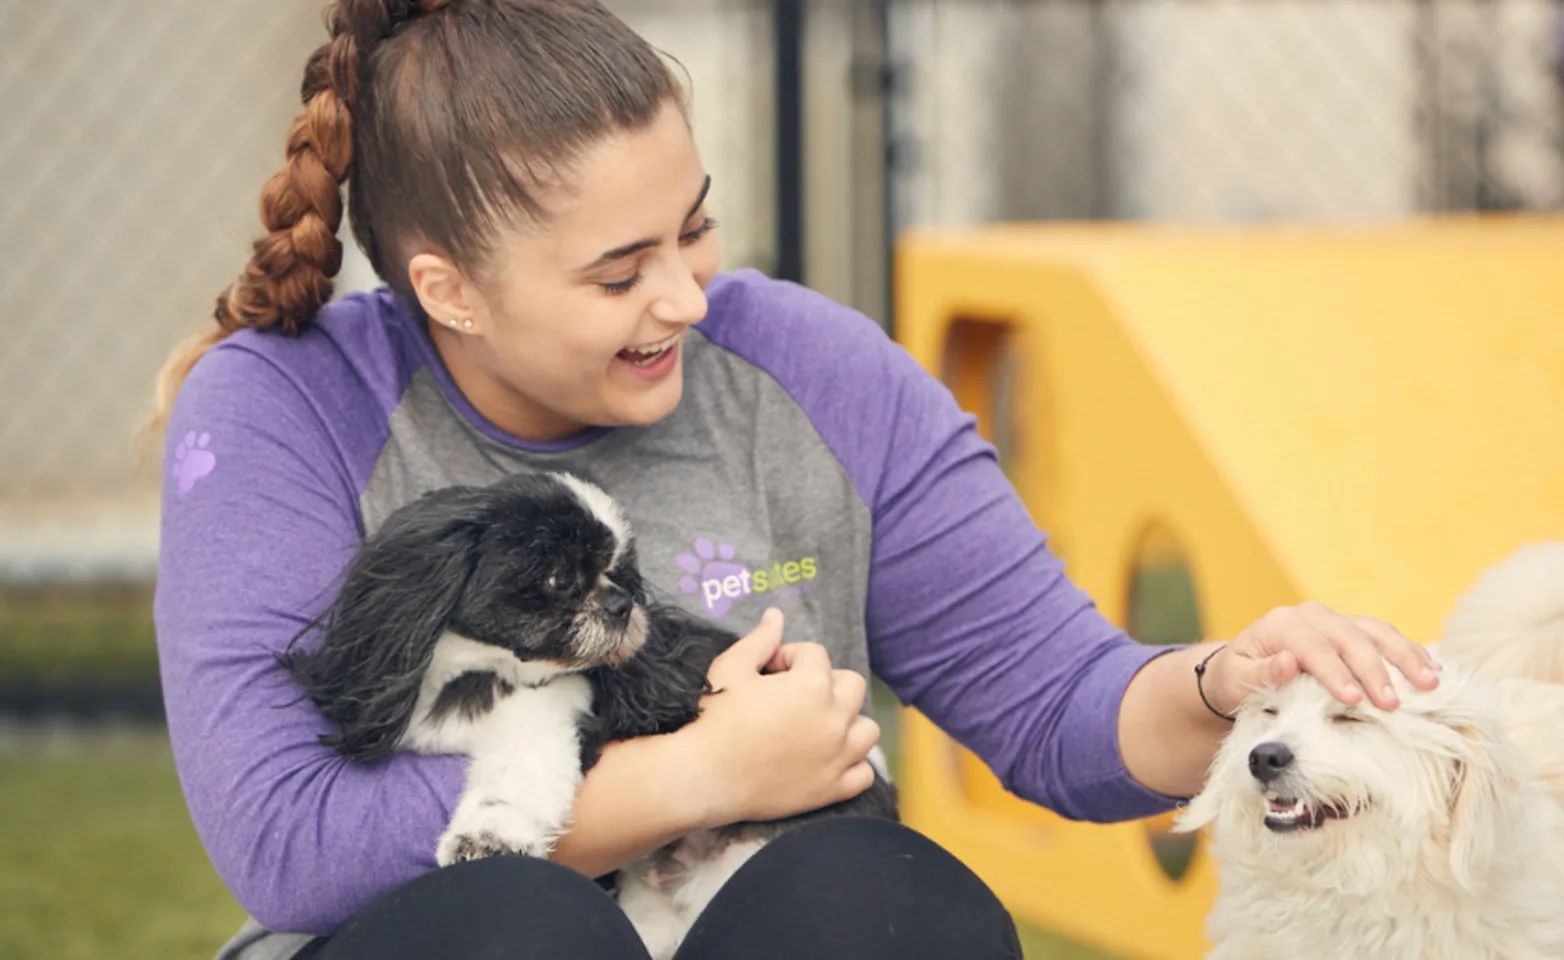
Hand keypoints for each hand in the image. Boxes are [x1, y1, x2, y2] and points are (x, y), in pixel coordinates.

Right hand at [684, 608, 878, 825]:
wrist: (702, 777)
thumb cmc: (713, 719)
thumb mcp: (731, 668)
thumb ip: (760, 640)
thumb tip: (776, 616)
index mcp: (812, 685)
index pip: (815, 654)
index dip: (789, 657)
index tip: (767, 671)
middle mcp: (833, 719)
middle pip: (852, 685)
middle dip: (826, 683)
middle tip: (794, 695)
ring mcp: (837, 756)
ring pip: (867, 729)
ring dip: (848, 721)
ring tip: (817, 725)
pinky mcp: (831, 789)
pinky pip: (863, 773)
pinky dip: (852, 764)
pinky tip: (827, 759)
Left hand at [1202, 601, 1441, 714]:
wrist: (1241, 665)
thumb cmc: (1237, 678)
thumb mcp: (1237, 680)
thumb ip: (1261, 673)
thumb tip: (1288, 662)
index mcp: (1282, 625)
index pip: (1313, 647)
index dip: (1335, 673)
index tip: (1354, 700)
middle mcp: (1312, 615)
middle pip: (1350, 638)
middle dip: (1374, 671)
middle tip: (1392, 704)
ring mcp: (1335, 619)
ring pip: (1376, 631)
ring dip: (1405, 656)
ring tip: (1429, 684)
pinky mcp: (1353, 629)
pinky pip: (1386, 636)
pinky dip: (1411, 651)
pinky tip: (1434, 670)